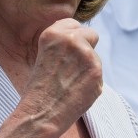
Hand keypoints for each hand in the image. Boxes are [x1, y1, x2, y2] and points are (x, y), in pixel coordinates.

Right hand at [20, 18, 102, 133]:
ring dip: (88, 68)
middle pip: (91, 34)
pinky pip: (98, 73)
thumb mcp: (44, 54)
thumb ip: (63, 44)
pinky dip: (91, 82)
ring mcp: (86, 54)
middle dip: (86, 47)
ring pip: (95, 57)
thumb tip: (84, 39)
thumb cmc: (39, 88)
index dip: (72, 38)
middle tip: (72, 67)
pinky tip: (77, 91)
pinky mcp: (97, 71)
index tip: (66, 51)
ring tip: (70, 83)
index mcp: (53, 33)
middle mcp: (71, 39)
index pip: (74, 23)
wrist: (41, 113)